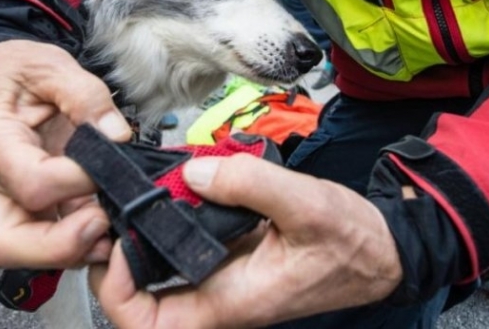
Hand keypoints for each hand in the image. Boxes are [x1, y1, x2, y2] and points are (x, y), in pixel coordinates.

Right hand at [0, 40, 133, 267]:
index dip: (78, 182)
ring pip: (32, 252)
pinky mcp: (37, 205)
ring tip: (117, 220)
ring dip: (79, 247)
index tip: (111, 164)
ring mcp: (14, 197)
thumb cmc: (23, 68)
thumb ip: (87, 96)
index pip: (32, 183)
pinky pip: (56, 237)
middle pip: (10, 242)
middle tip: (105, 219)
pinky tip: (115, 217)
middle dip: (63, 244)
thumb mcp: (53, 66)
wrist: (6, 71)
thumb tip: (117, 136)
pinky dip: (88, 239)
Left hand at [89, 154, 402, 327]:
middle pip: (142, 298)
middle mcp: (220, 295)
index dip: (117, 292)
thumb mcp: (305, 205)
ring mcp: (224, 277)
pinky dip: (172, 218)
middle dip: (116, 257)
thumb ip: (249, 185)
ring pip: (161, 269)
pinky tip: (173, 187)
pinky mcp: (232, 256)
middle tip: (110, 211)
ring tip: (131, 195)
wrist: (378, 248)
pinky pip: (187, 244)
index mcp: (232, 300)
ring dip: (140, 235)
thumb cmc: (351, 242)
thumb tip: (194, 174)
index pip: (149, 323)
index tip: (117, 245)